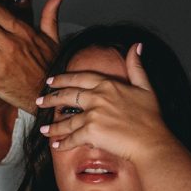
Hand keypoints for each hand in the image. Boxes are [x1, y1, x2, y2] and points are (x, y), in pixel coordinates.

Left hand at [36, 42, 177, 164]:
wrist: (151, 141)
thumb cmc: (151, 118)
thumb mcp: (146, 87)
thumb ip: (137, 66)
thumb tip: (137, 46)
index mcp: (108, 85)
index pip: (79, 78)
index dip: (63, 79)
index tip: (51, 81)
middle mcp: (97, 97)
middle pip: (67, 96)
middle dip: (51, 99)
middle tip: (39, 101)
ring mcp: (93, 115)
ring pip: (67, 120)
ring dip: (54, 126)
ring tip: (44, 129)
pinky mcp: (91, 132)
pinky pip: (72, 137)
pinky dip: (64, 143)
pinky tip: (57, 145)